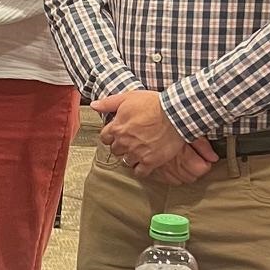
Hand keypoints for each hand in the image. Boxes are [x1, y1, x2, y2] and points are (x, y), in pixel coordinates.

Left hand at [93, 90, 216, 181]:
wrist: (176, 114)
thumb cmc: (154, 104)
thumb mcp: (129, 97)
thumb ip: (109, 103)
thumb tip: (94, 105)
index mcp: (117, 128)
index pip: (105, 138)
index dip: (111, 136)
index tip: (118, 134)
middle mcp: (124, 142)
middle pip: (115, 150)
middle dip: (121, 146)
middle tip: (131, 141)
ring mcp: (137, 153)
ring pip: (126, 161)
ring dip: (131, 157)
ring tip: (139, 151)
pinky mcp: (150, 161)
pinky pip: (140, 172)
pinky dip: (141, 169)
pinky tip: (145, 163)